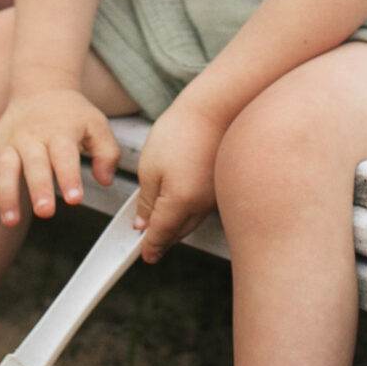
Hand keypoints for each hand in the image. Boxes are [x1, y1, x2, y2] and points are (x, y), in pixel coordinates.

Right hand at [0, 89, 119, 226]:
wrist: (41, 86)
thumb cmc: (71, 113)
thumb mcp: (97, 124)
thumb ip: (107, 152)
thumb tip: (105, 180)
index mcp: (60, 132)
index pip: (65, 156)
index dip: (69, 177)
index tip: (74, 199)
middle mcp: (32, 137)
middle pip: (34, 163)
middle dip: (38, 188)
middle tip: (45, 211)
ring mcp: (10, 142)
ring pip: (4, 167)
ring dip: (6, 193)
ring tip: (10, 220)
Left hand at [132, 99, 224, 261]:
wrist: (215, 109)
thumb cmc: (180, 132)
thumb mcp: (150, 167)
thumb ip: (146, 201)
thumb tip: (143, 223)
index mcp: (180, 203)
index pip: (161, 234)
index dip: (151, 247)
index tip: (145, 256)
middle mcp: (202, 206)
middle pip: (179, 232)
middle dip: (164, 239)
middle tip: (151, 246)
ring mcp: (216, 197)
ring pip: (193, 221)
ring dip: (177, 226)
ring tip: (162, 225)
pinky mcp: (223, 187)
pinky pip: (203, 208)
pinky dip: (190, 211)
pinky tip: (182, 204)